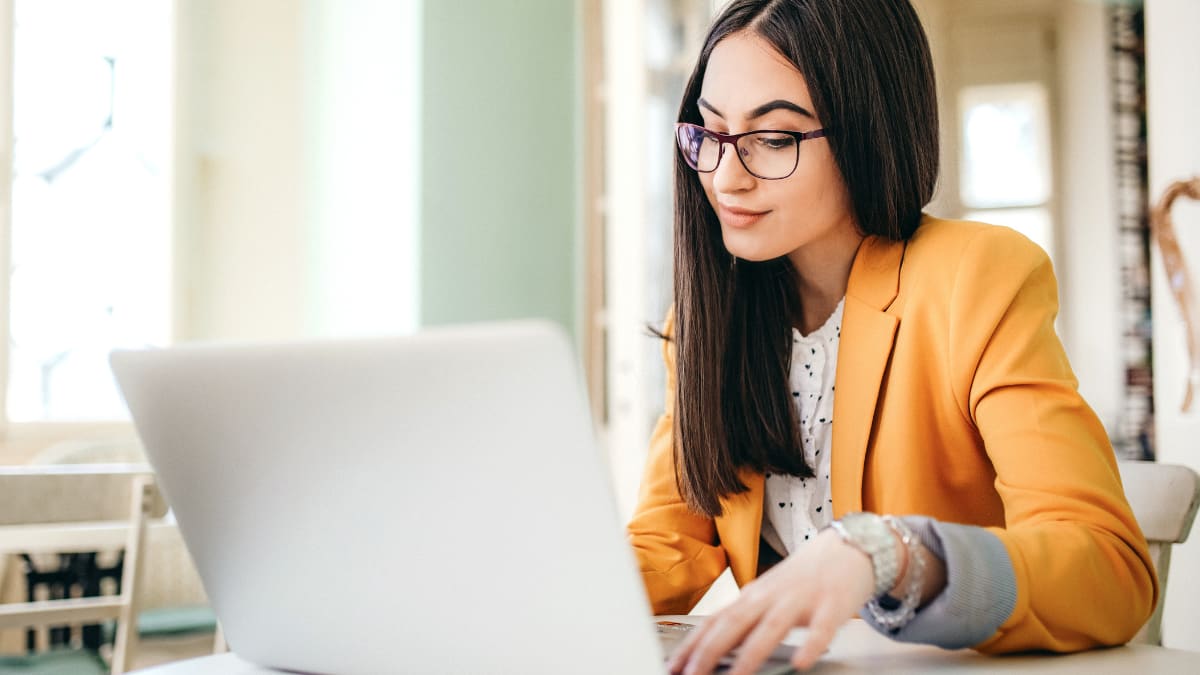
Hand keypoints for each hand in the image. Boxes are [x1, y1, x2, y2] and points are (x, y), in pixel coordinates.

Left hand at [665, 528, 875, 674]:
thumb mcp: (769, 595)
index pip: (715, 621)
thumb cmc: (805, 577)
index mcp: (753, 595)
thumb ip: (746, 619)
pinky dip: (810, 645)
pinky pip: (821, 628)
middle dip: (710, 652)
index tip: (673, 666)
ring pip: (772, 627)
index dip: (692, 645)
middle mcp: (771, 596)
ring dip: (751, 654)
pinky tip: (801, 663)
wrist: (850, 545)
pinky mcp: (833, 604)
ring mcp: (801, 599)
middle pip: (734, 623)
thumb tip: (715, 648)